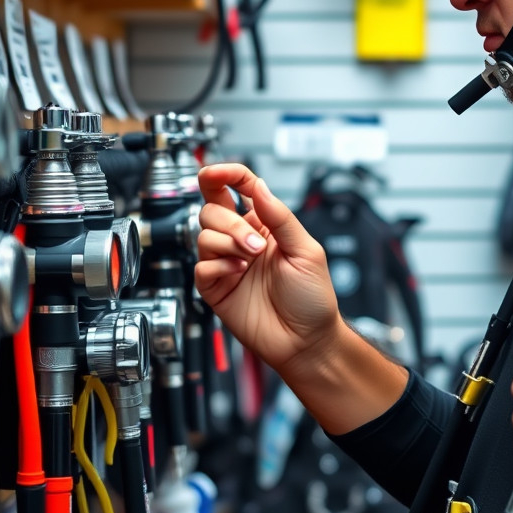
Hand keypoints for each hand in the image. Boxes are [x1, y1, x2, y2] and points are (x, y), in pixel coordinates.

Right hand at [194, 163, 342, 375]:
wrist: (305, 341)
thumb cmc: (312, 299)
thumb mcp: (306, 251)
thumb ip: (280, 217)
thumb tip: (259, 185)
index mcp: (266, 225)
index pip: (238, 188)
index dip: (224, 174)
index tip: (213, 171)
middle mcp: (243, 240)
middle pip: (212, 209)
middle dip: (230, 223)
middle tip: (255, 246)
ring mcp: (227, 263)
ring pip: (203, 234)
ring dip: (227, 244)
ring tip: (249, 262)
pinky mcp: (215, 287)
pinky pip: (200, 265)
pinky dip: (218, 266)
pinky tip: (237, 275)